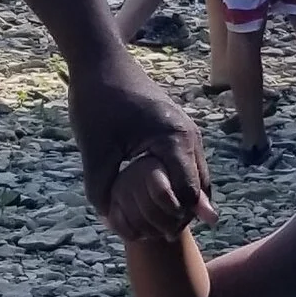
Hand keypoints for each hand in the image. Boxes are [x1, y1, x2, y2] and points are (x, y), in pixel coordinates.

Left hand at [66, 48, 210, 239]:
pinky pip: (188, 165)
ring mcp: (188, 130)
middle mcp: (190, 135)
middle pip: (200, 188)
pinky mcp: (178, 128)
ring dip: (183, 199)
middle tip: (163, 236)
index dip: (177, 218)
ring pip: (197, 177)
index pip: (189, 193)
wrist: (100, 60)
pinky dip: (178, 184)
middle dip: (184, 213)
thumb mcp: (95, 151)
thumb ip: (102, 190)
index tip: (160, 236)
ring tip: (161, 222)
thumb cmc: (96, 102)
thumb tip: (111, 224)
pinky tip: (158, 199)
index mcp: (174, 139)